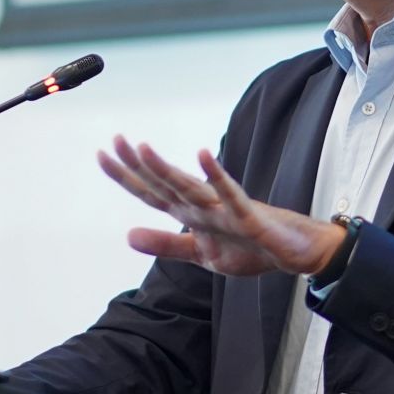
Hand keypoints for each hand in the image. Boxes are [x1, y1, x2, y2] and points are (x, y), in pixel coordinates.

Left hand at [97, 135, 345, 277]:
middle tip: (116, 139)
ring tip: (143, 149)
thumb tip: (127, 236)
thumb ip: (165, 244)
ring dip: (166, 169)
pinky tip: (204, 156)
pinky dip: (217, 178)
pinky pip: (232, 196)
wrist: (291, 254)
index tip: (102, 154)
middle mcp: (203, 205)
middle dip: (139, 164)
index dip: (126, 176)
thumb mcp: (200, 253)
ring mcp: (225, 209)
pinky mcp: (249, 217)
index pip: (151, 193)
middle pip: (165, 184)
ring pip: (190, 187)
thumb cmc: (248, 247)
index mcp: (189, 214)